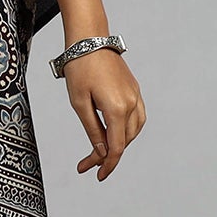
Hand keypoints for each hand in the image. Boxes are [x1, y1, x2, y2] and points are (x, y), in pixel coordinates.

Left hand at [64, 47, 146, 180]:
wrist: (89, 39)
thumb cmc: (80, 68)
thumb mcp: (79, 102)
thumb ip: (93, 130)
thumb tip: (102, 152)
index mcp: (117, 109)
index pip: (116, 147)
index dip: (107, 165)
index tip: (96, 176)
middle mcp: (131, 103)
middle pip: (124, 141)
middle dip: (107, 156)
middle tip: (86, 164)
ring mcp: (135, 96)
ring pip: (133, 131)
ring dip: (119, 143)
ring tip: (99, 151)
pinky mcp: (134, 90)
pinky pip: (137, 117)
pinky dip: (127, 130)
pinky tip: (114, 133)